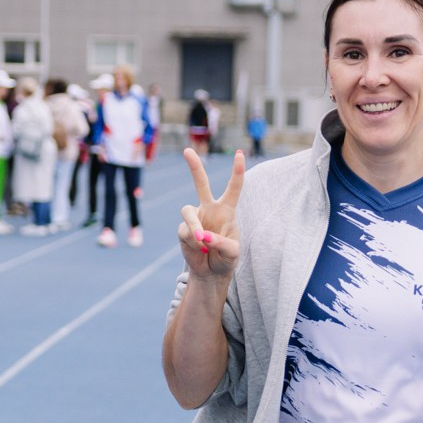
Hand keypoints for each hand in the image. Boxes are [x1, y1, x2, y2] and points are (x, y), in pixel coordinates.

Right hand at [175, 147, 243, 282]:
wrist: (211, 272)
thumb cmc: (226, 258)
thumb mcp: (232, 253)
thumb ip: (222, 243)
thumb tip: (204, 235)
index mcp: (227, 210)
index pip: (234, 188)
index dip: (237, 171)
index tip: (239, 154)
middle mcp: (210, 209)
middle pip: (201, 184)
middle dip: (194, 167)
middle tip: (187, 150)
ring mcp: (195, 218)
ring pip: (187, 211)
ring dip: (194, 226)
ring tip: (201, 241)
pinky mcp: (183, 230)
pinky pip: (185, 231)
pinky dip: (193, 242)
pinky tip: (200, 250)